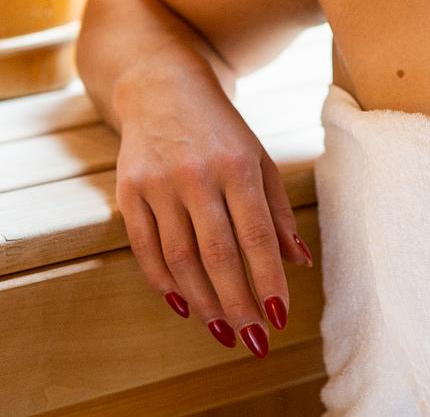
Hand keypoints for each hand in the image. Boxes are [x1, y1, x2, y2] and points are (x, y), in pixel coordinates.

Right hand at [113, 66, 312, 358]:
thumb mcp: (258, 159)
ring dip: (203, 303)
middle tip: (254, 342)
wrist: (162, 87)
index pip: (256, 234)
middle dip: (237, 304)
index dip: (268, 279)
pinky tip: (184, 305)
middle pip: (217, 255)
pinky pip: (146, 249)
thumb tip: (300, 262)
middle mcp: (197, 175)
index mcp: (238, 165)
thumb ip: (277, 212)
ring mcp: (158, 183)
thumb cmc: (221, 131)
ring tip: (224, 331)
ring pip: (180, 259)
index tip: (278, 319)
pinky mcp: (129, 190)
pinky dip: (164, 283)